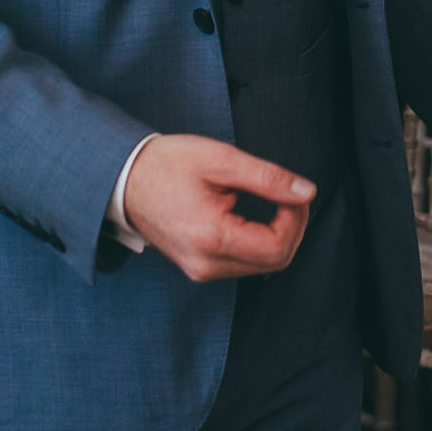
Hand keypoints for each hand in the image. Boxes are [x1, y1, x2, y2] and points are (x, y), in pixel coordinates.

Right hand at [122, 133, 314, 282]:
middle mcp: (205, 264)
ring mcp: (200, 270)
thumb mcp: (222, 160)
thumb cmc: (168, 164)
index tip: (294, 193)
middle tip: (290, 195)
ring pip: (262, 266)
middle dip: (293, 228)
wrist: (124, 180)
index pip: (277, 247)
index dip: (297, 220)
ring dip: (279, 236)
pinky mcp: (198, 268)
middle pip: (275, 262)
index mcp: (210, 238)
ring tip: (274, 202)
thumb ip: (268, 178)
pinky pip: (244, 264)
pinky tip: (258, 215)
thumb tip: (307, 192)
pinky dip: (261, 242)